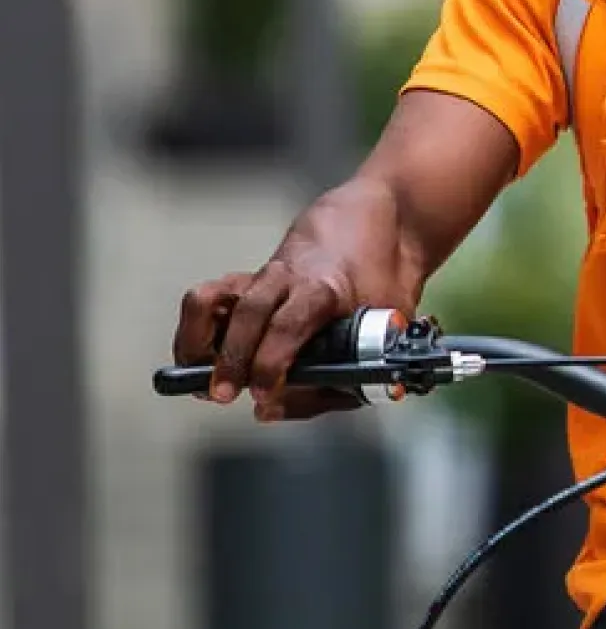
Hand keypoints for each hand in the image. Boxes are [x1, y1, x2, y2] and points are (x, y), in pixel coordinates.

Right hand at [171, 178, 417, 421]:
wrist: (385, 220)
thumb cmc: (384, 281)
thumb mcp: (388, 328)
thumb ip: (344, 375)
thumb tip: (277, 409)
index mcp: (326, 288)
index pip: (290, 324)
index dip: (271, 363)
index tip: (263, 395)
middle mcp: (288, 278)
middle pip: (247, 315)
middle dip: (232, 360)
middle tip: (222, 394)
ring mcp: (264, 277)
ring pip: (213, 300)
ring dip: (199, 343)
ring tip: (200, 376)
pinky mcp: (250, 280)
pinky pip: (207, 297)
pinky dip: (194, 327)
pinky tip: (201, 355)